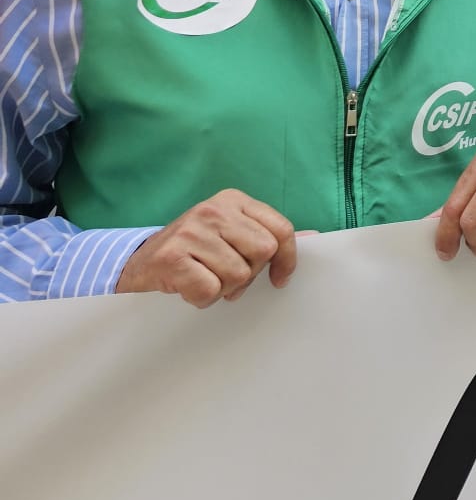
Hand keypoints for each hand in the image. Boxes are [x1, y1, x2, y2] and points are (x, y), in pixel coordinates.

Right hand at [116, 189, 297, 306]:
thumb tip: (314, 237)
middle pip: (263, 253)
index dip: (287, 259)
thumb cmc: (194, 249)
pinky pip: (210, 290)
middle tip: (228, 277)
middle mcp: (214, 210)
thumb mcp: (231, 232)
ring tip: (206, 279)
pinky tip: (190, 287)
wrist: (138, 260)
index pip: (281, 229)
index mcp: (234, 200)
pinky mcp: (172, 257)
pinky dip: (203, 298)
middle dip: (250, 274)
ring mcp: (191, 231)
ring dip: (224, 289)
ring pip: (238, 275)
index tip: (281, 278)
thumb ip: (268, 234)